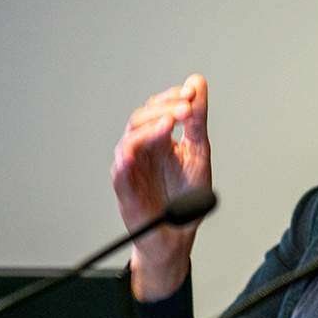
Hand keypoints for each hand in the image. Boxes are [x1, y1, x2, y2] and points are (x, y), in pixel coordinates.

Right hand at [111, 74, 210, 299]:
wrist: (177, 234)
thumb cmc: (185, 196)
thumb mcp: (198, 152)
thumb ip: (197, 119)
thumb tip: (197, 83)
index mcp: (160, 138)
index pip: (159, 107)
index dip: (172, 97)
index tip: (191, 94)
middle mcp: (143, 148)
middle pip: (141, 118)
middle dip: (163, 110)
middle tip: (185, 110)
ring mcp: (132, 167)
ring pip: (129, 139)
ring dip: (148, 130)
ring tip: (169, 124)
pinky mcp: (125, 189)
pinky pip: (119, 173)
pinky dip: (124, 163)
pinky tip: (131, 156)